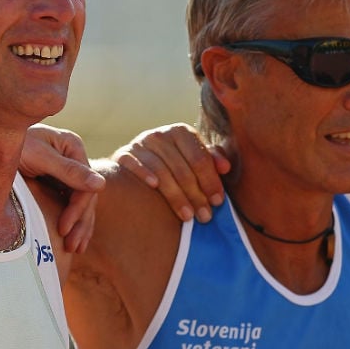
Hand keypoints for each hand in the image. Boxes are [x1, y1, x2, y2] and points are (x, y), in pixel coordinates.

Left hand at [19, 124, 104, 252]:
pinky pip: (69, 204)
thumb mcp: (38, 157)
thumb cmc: (11, 144)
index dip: (78, 210)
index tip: (63, 229)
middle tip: (72, 247)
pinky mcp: (55, 181)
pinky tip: (71, 241)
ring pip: (80, 203)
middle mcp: (73, 157)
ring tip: (75, 249)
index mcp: (73, 147)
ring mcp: (66, 170)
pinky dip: (72, 222)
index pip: (85, 185)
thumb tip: (101, 185)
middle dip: (80, 223)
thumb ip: (68, 171)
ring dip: (80, 227)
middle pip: (85, 195)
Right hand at [112, 123, 230, 222]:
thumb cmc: (176, 164)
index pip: (200, 158)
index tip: (218, 202)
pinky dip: (144, 172)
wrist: (139, 163)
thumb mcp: (194, 159)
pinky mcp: (123, 154)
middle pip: (182, 168)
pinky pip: (134, 163)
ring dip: (176, 195)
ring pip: (162, 170)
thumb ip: (211, 161)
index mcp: (182, 132)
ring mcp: (140, 143)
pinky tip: (154, 187)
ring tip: (187, 216)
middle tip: (205, 216)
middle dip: (196, 194)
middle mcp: (161, 134)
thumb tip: (226, 167)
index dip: (211, 181)